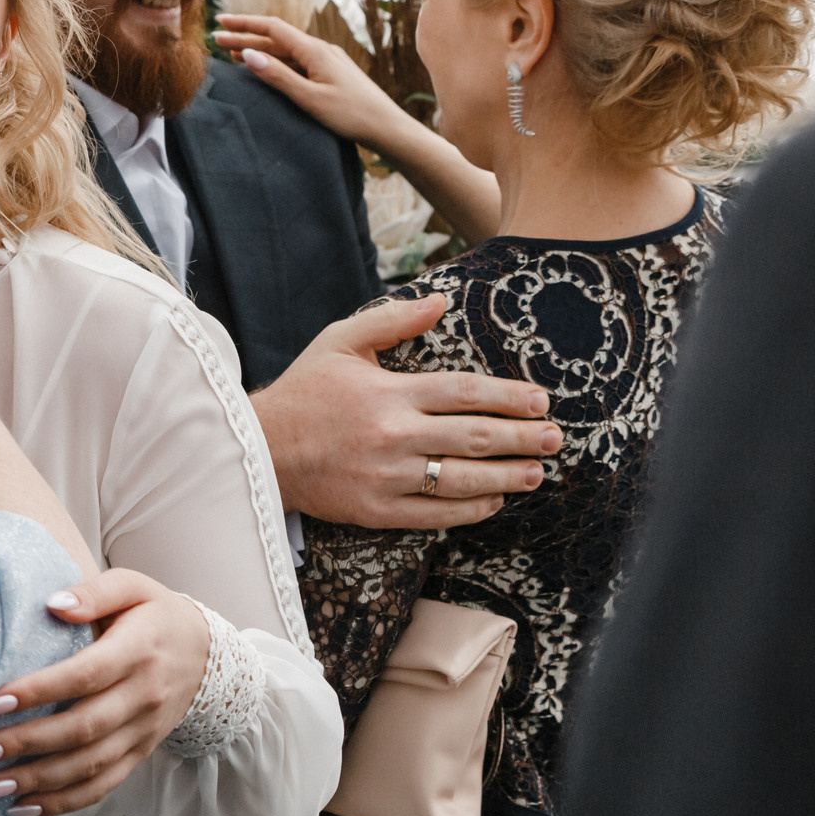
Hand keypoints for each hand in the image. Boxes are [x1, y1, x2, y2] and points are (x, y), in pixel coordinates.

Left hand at [0, 570, 210, 815]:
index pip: (84, 676)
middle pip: (82, 729)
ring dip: (37, 782)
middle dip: (25, 744)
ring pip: (90, 766)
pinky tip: (23, 807)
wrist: (207, 655)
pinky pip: (103, 787)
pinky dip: (62, 802)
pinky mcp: (140, 754)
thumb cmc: (156, 615)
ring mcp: (143, 732)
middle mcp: (143, 697)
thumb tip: (52, 603)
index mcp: (138, 651)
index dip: (38, 691)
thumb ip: (93, 591)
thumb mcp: (133, 587)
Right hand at [212, 13, 412, 148]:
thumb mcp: (310, 98)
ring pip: (286, 51)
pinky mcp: (330, 73)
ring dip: (259, 50)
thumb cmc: (351, 115)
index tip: (221, 23)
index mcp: (314, 51)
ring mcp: (327, 61)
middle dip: (246, 38)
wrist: (386, 127)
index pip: (273, 29)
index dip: (245, 24)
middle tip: (216, 40)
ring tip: (232, 53)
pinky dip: (275, 62)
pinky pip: (296, 62)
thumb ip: (278, 76)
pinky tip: (265, 68)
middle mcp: (320, 50)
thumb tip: (248, 55)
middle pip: (277, 39)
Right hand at [253, 295, 560, 527]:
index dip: (510, 398)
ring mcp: (386, 476)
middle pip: (473, 438)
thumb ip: (392, 321)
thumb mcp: (340, 341)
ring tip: (535, 472)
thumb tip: (440, 301)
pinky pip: (434, 514)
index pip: (465, 394)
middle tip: (555, 438)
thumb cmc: (304, 392)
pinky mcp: (376, 509)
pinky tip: (493, 501)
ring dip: (506, 477)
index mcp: (389, 394)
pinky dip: (470, 508)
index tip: (541, 401)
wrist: (260, 450)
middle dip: (522, 438)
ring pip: (461, 480)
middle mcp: (392, 436)